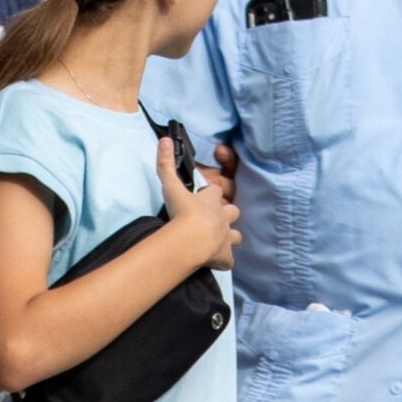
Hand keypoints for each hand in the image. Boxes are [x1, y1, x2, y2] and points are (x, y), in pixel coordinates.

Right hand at [162, 136, 240, 270]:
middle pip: (233, 210)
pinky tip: (217, 263)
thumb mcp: (171, 186)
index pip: (216, 191)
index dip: (210, 193)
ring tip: (217, 240)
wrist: (191, 241)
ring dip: (230, 236)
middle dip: (226, 213)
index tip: (202, 196)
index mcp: (212, 200)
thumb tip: (164, 139)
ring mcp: (226, 238)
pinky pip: (229, 260)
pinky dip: (224, 261)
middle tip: (212, 219)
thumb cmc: (182, 213)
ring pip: (236, 235)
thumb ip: (166, 164)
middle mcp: (223, 217)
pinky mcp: (225, 257)